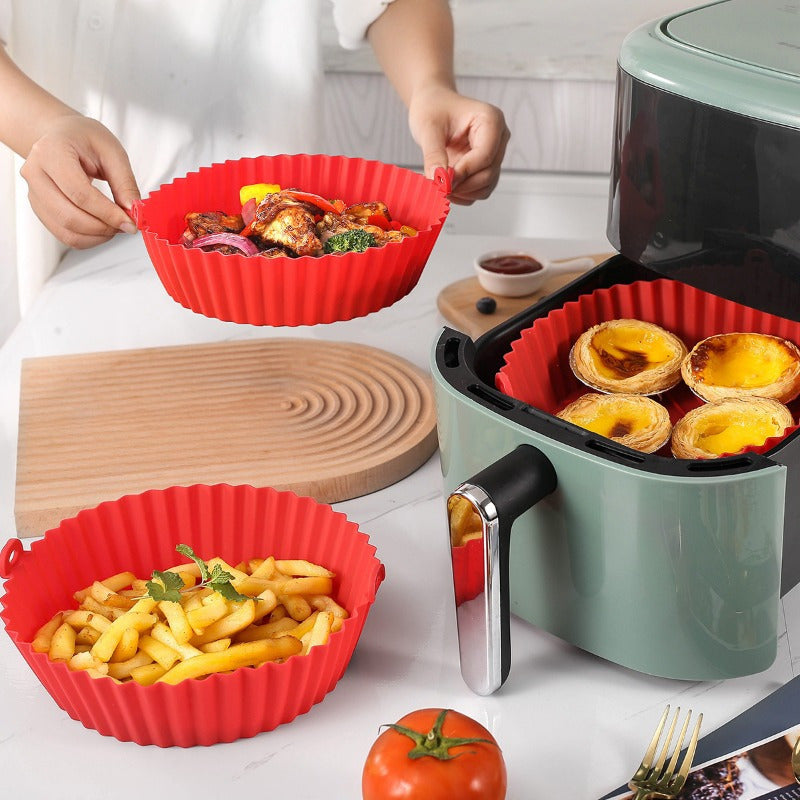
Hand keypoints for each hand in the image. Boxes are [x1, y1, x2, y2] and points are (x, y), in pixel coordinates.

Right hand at [19, 114, 140, 247]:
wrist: (62, 136)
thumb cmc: (84, 139)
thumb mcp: (112, 152)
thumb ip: (124, 183)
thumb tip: (134, 212)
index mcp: (51, 152)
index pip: (79, 193)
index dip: (107, 213)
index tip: (130, 222)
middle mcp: (35, 173)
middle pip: (69, 216)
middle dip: (103, 227)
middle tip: (126, 225)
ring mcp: (34, 193)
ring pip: (66, 231)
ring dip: (97, 236)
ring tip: (115, 226)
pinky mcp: (40, 209)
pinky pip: (64, 235)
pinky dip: (88, 239)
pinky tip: (103, 229)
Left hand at [408, 85, 509, 204]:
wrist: (433, 106)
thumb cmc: (432, 109)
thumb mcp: (428, 128)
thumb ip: (434, 155)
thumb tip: (438, 182)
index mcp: (491, 120)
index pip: (485, 156)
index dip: (463, 173)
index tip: (441, 181)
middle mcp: (498, 138)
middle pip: (488, 174)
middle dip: (462, 185)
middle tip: (437, 186)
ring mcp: (494, 155)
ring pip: (486, 186)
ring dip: (463, 193)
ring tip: (439, 186)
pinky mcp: (485, 168)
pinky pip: (479, 191)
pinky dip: (463, 195)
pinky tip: (445, 186)